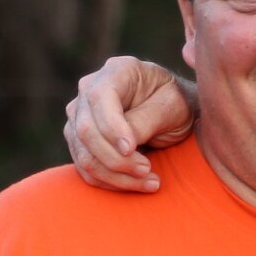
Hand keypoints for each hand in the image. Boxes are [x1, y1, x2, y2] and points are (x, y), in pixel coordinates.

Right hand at [64, 56, 196, 190]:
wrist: (174, 114)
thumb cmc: (177, 104)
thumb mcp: (173, 107)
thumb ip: (146, 120)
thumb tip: (122, 146)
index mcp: (117, 70)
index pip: (99, 98)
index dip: (111, 128)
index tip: (133, 150)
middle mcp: (90, 89)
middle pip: (86, 131)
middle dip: (116, 159)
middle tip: (148, 171)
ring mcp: (80, 115)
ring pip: (84, 154)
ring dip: (115, 176)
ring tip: (150, 182)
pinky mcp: (79, 140)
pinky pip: (85, 168)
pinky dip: (110, 182)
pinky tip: (136, 184)